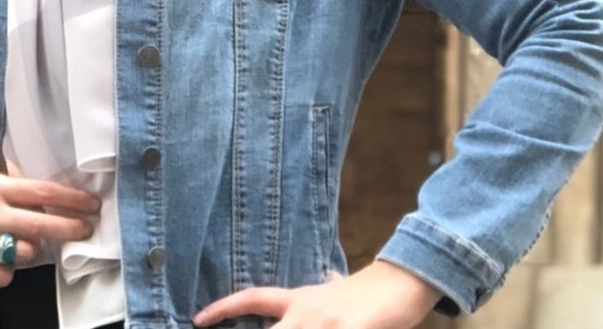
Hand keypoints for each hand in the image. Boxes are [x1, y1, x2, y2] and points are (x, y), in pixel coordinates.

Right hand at [0, 162, 100, 286]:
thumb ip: (12, 179)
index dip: (71, 200)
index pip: (42, 191)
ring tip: (21, 243)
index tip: (92, 205)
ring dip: (31, 251)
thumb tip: (48, 192)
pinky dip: (7, 271)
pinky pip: (4, 275)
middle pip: (40, 225)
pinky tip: (0, 259)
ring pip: (24, 254)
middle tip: (85, 230)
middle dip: (70, 229)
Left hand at [194, 261, 442, 328]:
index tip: (197, 319)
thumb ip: (322, 294)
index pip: (253, 299)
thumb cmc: (370, 293)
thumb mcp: (337, 291)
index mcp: (301, 300)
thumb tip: (328, 280)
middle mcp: (307, 312)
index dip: (223, 309)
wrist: (404, 280)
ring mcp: (328, 323)